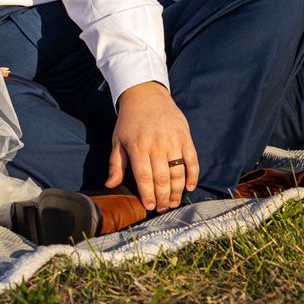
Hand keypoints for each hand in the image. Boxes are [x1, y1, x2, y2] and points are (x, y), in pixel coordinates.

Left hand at [107, 82, 200, 210]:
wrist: (146, 95)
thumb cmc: (129, 121)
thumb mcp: (118, 141)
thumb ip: (116, 165)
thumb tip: (110, 185)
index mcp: (137, 147)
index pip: (144, 177)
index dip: (148, 195)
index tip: (150, 206)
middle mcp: (156, 145)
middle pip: (162, 178)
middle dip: (164, 197)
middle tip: (164, 208)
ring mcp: (172, 140)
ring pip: (178, 172)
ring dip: (178, 191)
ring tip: (174, 202)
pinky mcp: (185, 136)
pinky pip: (192, 160)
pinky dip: (193, 175)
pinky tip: (189, 187)